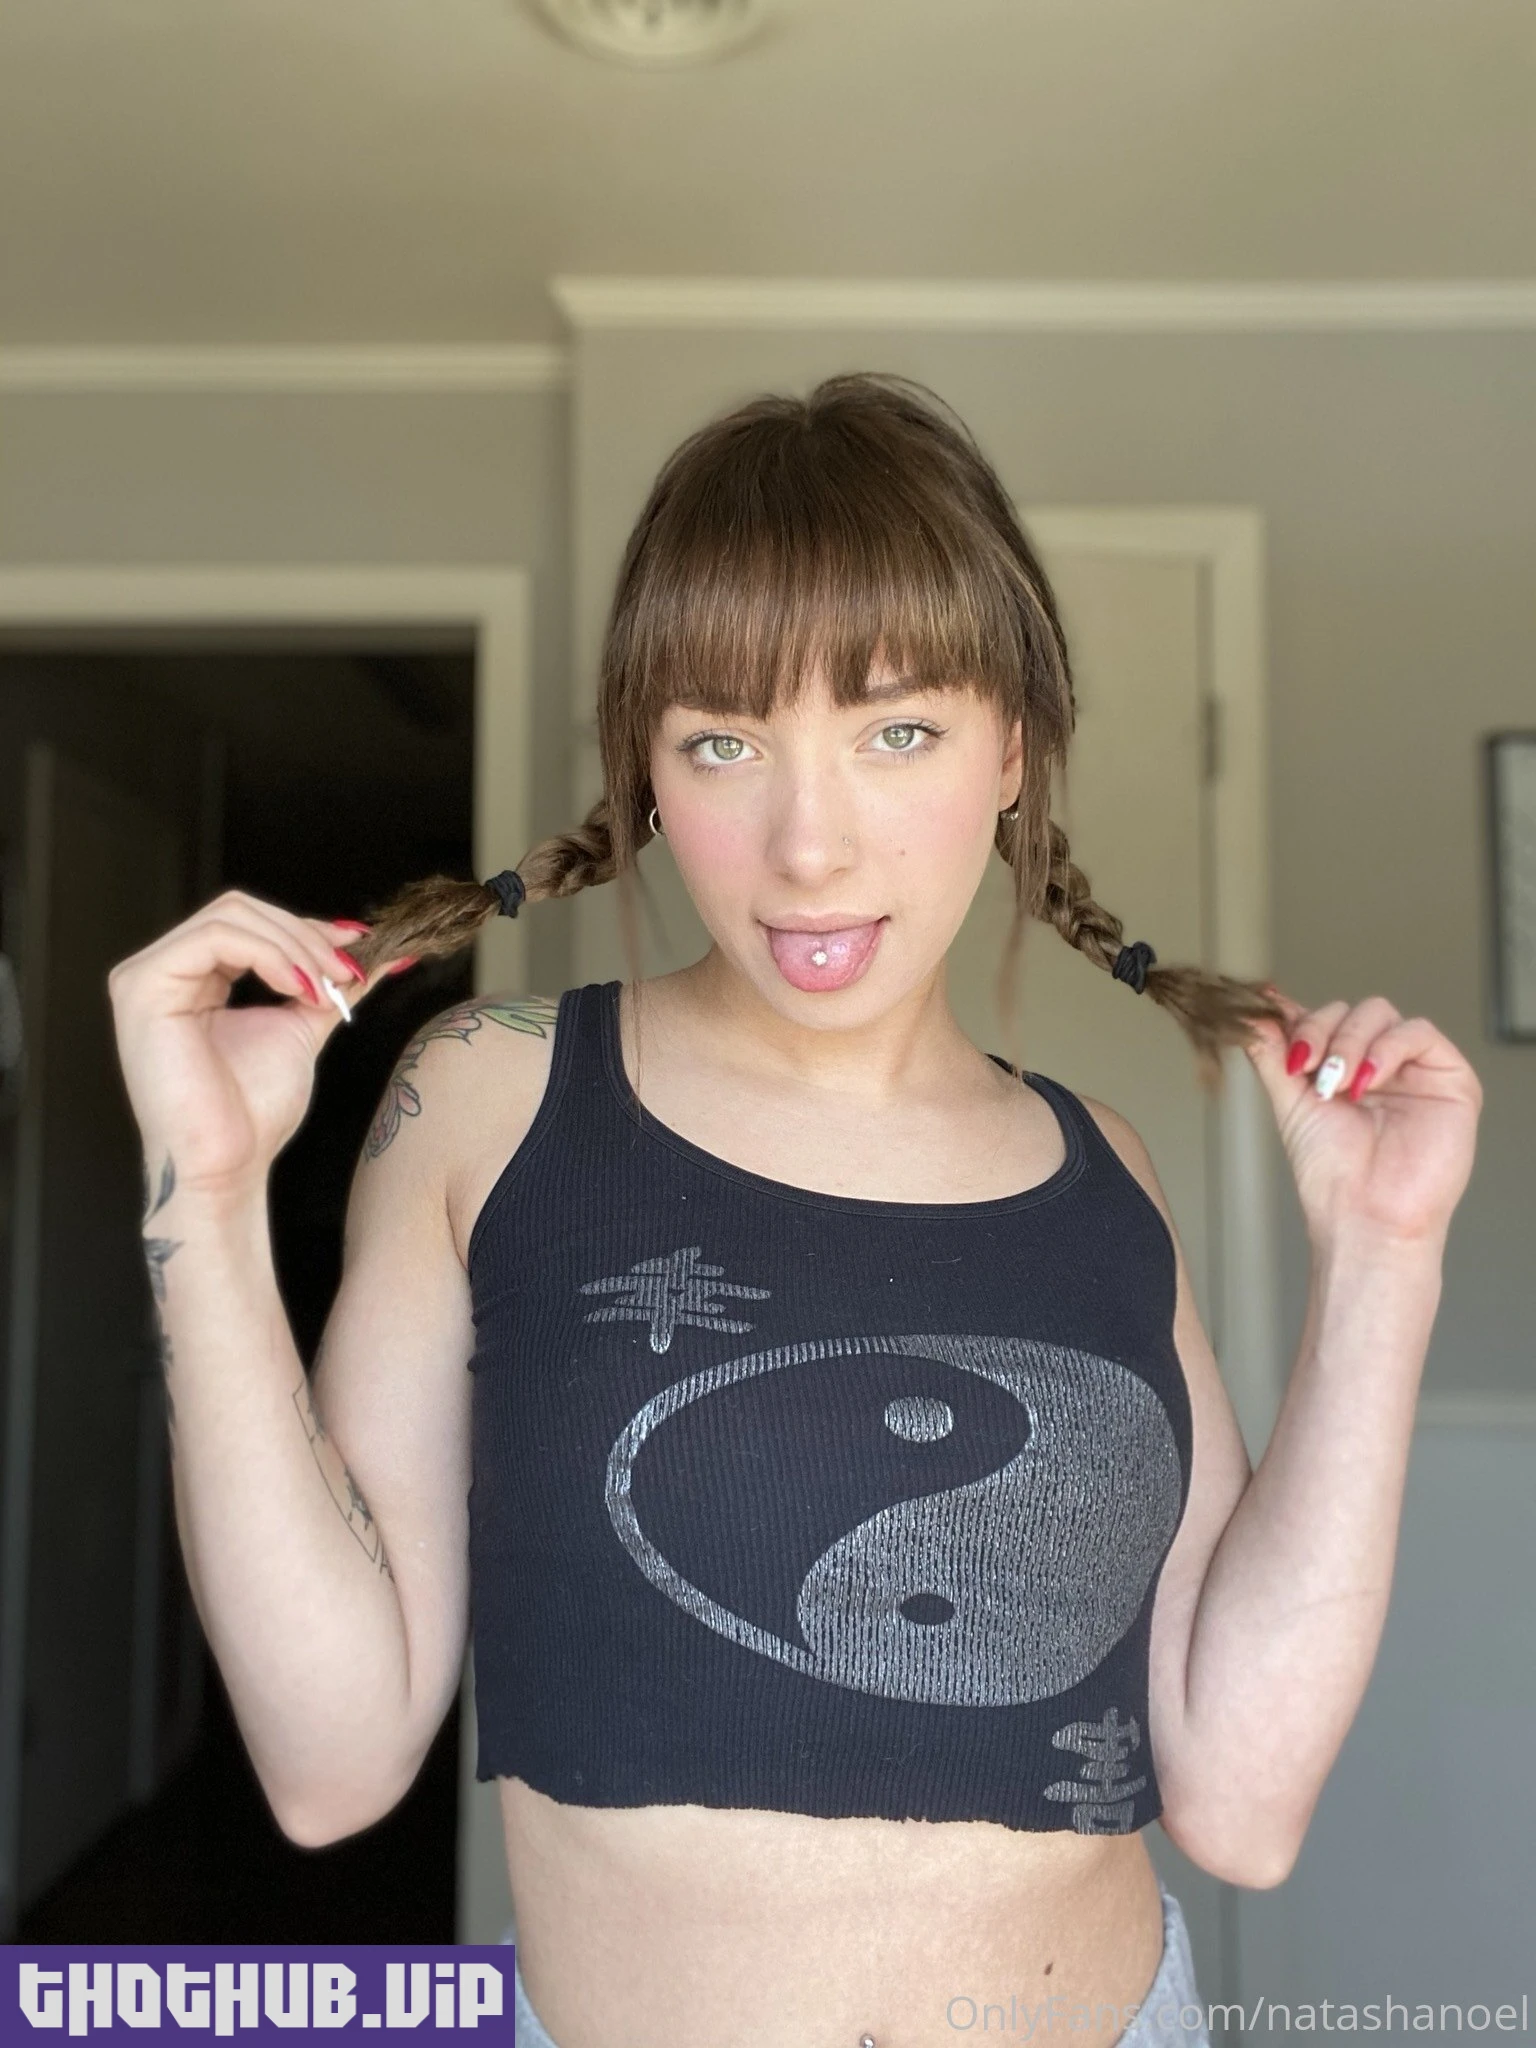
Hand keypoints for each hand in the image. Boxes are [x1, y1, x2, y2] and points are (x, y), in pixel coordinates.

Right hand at [108, 890, 412, 1200]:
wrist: (229, 1163)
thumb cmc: (252, 1110)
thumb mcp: (302, 1026)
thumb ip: (332, 986)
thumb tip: (381, 953)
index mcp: (193, 975)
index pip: (250, 920)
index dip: (307, 928)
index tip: (356, 948)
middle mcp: (164, 969)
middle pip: (240, 908)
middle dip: (304, 935)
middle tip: (344, 972)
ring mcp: (146, 976)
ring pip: (231, 916)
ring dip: (294, 946)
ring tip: (324, 990)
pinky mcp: (143, 987)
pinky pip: (214, 939)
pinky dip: (269, 955)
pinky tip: (296, 989)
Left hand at [1242, 989, 1481, 1250]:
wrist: (1365, 1217)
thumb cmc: (1332, 1175)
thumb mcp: (1291, 1103)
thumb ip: (1273, 1054)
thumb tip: (1253, 1009)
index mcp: (1343, 1070)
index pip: (1322, 1020)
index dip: (1295, 1014)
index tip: (1263, 1004)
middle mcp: (1378, 1065)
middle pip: (1348, 1010)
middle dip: (1318, 1031)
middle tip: (1304, 1067)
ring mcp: (1415, 1070)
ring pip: (1379, 1013)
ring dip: (1347, 1042)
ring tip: (1335, 1085)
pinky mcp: (1450, 1078)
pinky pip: (1419, 1032)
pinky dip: (1385, 1048)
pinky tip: (1366, 1082)